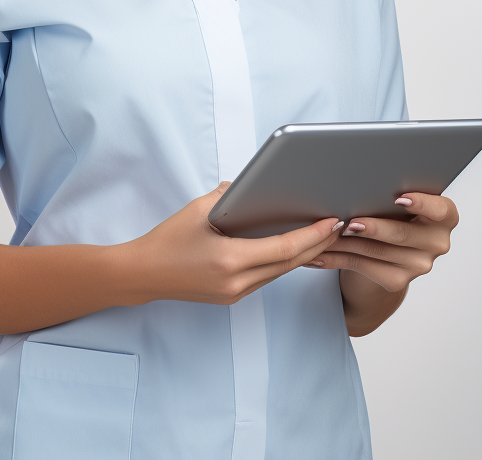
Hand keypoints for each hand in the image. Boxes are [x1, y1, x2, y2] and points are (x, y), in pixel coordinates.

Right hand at [123, 182, 343, 305]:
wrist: (143, 274)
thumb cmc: (167, 239)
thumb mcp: (197, 210)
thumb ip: (228, 196)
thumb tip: (251, 185)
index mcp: (230, 260)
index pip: (284, 248)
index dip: (313, 235)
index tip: (332, 220)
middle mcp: (237, 282)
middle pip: (290, 263)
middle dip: (318, 243)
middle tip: (338, 223)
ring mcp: (235, 293)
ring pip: (280, 272)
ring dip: (303, 253)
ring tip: (323, 233)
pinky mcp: (232, 296)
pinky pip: (267, 277)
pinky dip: (283, 261)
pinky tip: (293, 248)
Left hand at [304, 192, 457, 293]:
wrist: (386, 250)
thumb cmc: (390, 212)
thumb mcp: (395, 201)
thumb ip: (388, 193)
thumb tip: (354, 181)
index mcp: (444, 216)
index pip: (441, 210)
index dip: (422, 203)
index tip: (399, 197)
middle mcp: (437, 243)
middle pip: (403, 234)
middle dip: (373, 227)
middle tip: (350, 222)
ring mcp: (419, 265)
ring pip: (376, 251)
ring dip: (345, 242)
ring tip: (322, 234)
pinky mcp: (397, 281)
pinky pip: (362, 266)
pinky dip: (336, 258)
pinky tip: (317, 254)